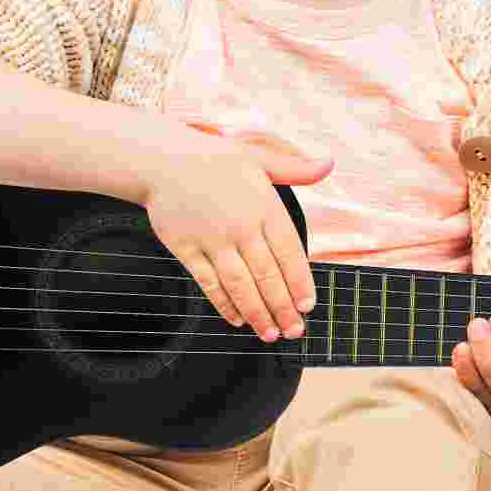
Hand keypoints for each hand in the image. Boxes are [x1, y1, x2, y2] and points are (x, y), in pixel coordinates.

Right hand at [143, 128, 333, 342]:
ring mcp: (212, 240)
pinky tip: (236, 319)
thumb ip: (294, 168)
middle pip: (267, 275)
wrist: (161, 159)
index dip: (300, 283)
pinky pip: (208, 283)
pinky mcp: (186, 249)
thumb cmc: (212, 158)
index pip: (290, 252)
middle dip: (283, 308)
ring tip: (269, 334)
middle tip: (294, 331)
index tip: (308, 306)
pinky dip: (224, 304)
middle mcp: (240, 226)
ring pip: (240, 285)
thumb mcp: (258, 156)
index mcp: (263, 206)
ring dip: (257, 313)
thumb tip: (328, 164)